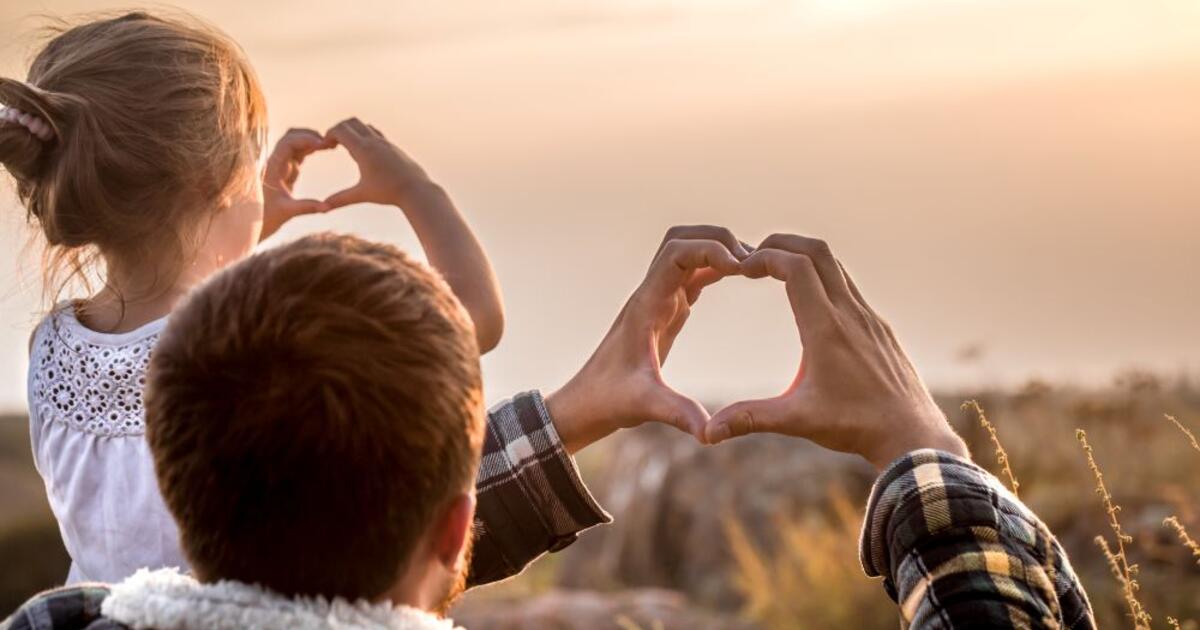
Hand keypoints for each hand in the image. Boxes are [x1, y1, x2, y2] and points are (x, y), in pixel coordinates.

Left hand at [260, 128, 333, 239]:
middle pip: (291, 137)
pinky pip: (296, 155)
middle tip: (330, 142)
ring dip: (310, 142)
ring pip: (294, 144)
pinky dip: (309, 150)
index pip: (288, 142)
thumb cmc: (264, 219)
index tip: (323, 144)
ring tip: (329, 146)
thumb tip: (328, 207)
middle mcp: (274, 163)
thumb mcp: (286, 213)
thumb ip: (307, 207)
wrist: (248, 226)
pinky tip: (322, 151)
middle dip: (310, 136)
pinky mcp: (284, 173)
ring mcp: (278, 167)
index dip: (306, 139)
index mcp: (272, 167)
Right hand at [323, 118, 436, 209]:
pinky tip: (364, 153)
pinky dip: (365, 136)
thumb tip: (322, 208)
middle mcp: (375, 141)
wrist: (416, 190)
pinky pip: (376, 133)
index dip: (329, 134)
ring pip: (365, 126)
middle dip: (339, 129)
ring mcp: (386, 143)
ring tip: (346, 147)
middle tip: (332, 143)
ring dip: (353, 131)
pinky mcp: (393, 147)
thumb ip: (341, 199)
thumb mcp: (362, 195)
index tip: (324, 145)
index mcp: (364, 149)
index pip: (341, 130)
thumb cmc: (389, 193)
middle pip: (351, 122)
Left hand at [546, 226, 748, 452]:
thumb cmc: (608, 402)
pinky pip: (690, 278)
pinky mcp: (664, 313)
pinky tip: (738, 277)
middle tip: (753, 260)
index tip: (742, 267)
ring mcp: (657, 302)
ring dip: (716, 250)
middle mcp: (650, 296)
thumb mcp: (645, 406)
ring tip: (752, 266)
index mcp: (646, 307)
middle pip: (681, 240)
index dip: (710, 250)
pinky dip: (715, 270)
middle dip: (717, 240)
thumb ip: (677, 413)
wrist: (585, 404)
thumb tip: (709, 432)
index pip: (676, 254)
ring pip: (686, 254)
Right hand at [704, 234, 968, 470]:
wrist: (911, 435)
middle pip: (817, 251)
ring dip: (804, 258)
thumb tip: (708, 431)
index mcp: (826, 329)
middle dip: (781, 245)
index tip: (742, 269)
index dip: (765, 258)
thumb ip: (750, 418)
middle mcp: (850, 314)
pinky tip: (809, 300)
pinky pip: (849, 286)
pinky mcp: (879, 327)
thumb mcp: (797, 420)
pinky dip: (823, 277)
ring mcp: (869, 317)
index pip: (796, 267)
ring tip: (776, 270)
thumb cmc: (855, 427)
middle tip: (754, 257)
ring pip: (836, 265)